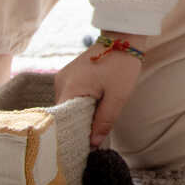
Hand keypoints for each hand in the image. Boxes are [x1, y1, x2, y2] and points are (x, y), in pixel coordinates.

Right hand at [54, 33, 145, 148]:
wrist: (123, 38)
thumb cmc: (121, 65)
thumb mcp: (117, 96)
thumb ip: (104, 120)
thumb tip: (93, 144)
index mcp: (70, 88)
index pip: (62, 120)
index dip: (72, 134)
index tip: (82, 146)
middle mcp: (61, 82)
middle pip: (64, 113)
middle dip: (77, 125)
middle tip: (92, 138)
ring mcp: (64, 77)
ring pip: (68, 105)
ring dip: (79, 114)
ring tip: (93, 124)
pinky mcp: (70, 74)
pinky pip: (71, 95)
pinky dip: (80, 104)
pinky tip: (92, 108)